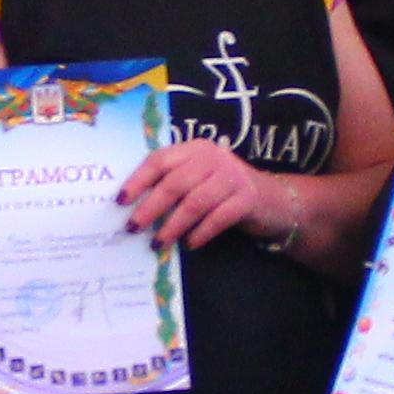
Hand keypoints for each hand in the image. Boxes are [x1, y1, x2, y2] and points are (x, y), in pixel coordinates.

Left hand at [118, 137, 287, 250]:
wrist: (273, 200)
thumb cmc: (224, 192)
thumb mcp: (198, 179)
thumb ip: (172, 185)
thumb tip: (132, 209)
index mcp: (194, 149)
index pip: (160, 160)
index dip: (138, 180)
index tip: (120, 201)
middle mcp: (213, 158)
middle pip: (175, 183)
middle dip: (151, 207)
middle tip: (133, 227)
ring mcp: (233, 177)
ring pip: (195, 202)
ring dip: (173, 225)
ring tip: (158, 243)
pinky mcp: (247, 199)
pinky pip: (218, 218)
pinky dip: (200, 233)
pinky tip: (189, 244)